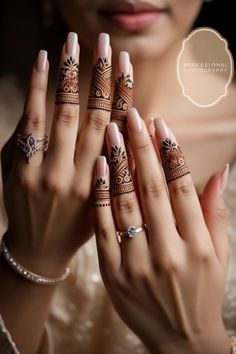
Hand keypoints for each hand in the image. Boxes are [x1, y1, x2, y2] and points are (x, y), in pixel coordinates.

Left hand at [0, 33, 132, 276]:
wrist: (40, 251)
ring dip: (69, 76)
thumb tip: (127, 124)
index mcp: (106, 182)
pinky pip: (31, 126)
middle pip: (94, 115)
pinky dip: (36, 93)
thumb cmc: (76, 226)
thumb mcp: (105, 203)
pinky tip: (42, 66)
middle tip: (105, 44)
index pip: (118, 129)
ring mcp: (49, 173)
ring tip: (73, 45)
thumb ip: (116, 168)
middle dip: (100, 76)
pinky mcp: (22, 172)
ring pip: (63, 116)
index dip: (123, 93)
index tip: (126, 65)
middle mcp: (81, 175)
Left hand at [93, 108, 230, 353]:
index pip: (183, 188)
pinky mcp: (113, 272)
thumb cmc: (202, 291)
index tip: (160, 125)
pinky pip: (104, 228)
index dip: (171, 152)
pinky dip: (101, 196)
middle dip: (141, 148)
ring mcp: (137, 264)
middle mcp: (169, 252)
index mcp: (198, 246)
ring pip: (125, 204)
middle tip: (131, 116)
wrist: (179, 340)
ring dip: (118, 164)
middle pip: (151, 189)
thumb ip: (216, 211)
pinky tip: (99, 169)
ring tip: (110, 132)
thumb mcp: (220, 253)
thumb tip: (221, 169)